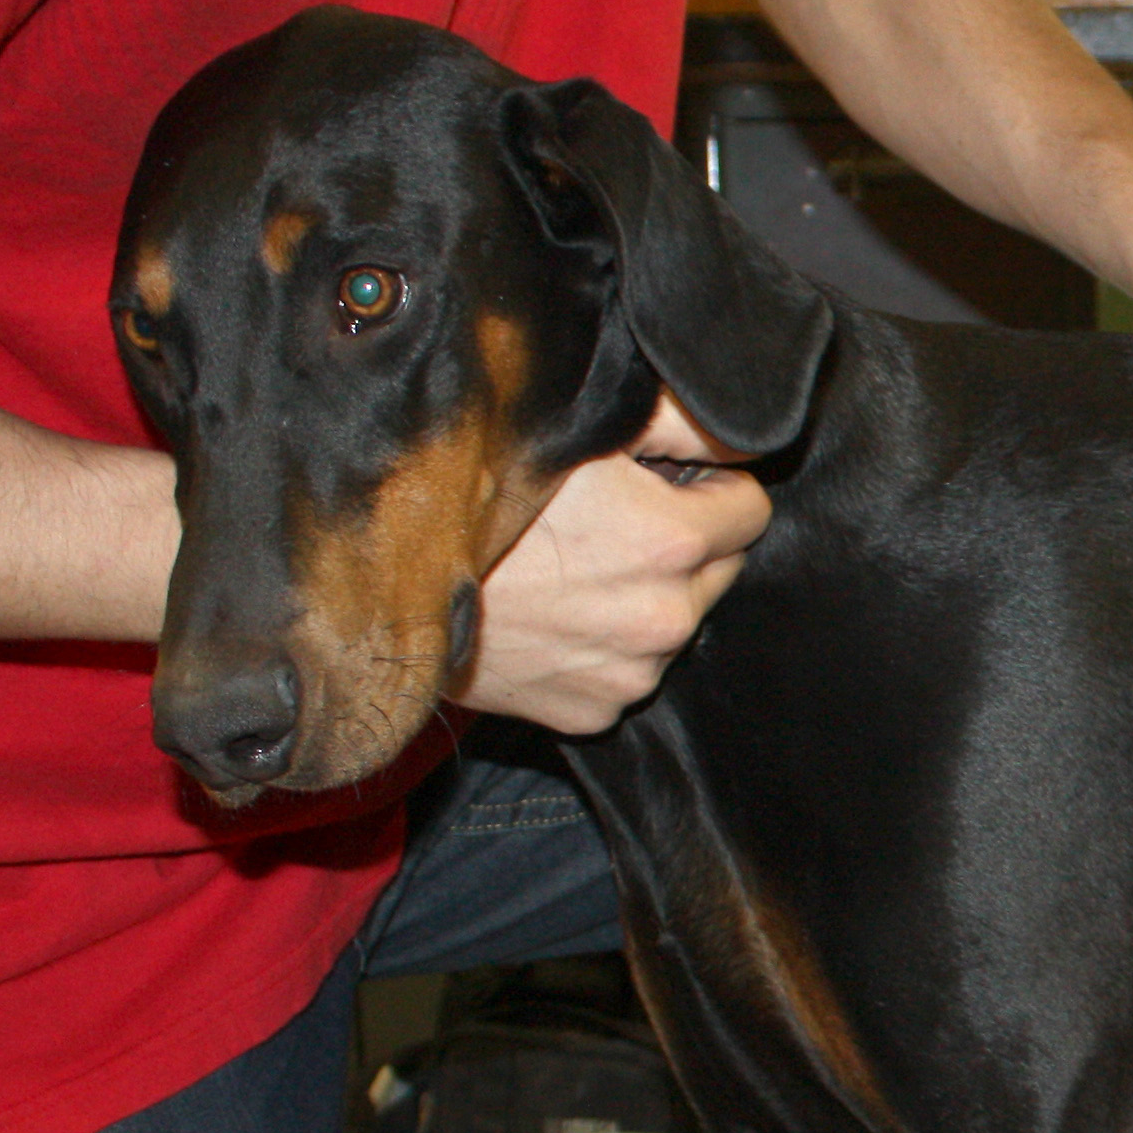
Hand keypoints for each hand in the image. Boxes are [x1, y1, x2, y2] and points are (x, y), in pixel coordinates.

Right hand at [459, 398, 771, 731]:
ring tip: (572, 568)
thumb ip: (673, 420)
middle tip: (612, 521)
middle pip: (719, 569)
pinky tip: (553, 615)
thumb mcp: (573, 426)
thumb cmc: (470, 495)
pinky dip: (603, 647)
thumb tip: (732, 425)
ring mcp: (630, 673)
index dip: (711, 485)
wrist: (381, 586)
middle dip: (683, 543)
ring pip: (674, 623)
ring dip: (644, 596)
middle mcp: (665, 617)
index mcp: (674, 542)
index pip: (751, 509)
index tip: (669, 480)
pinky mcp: (591, 712)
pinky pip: (625, 672)